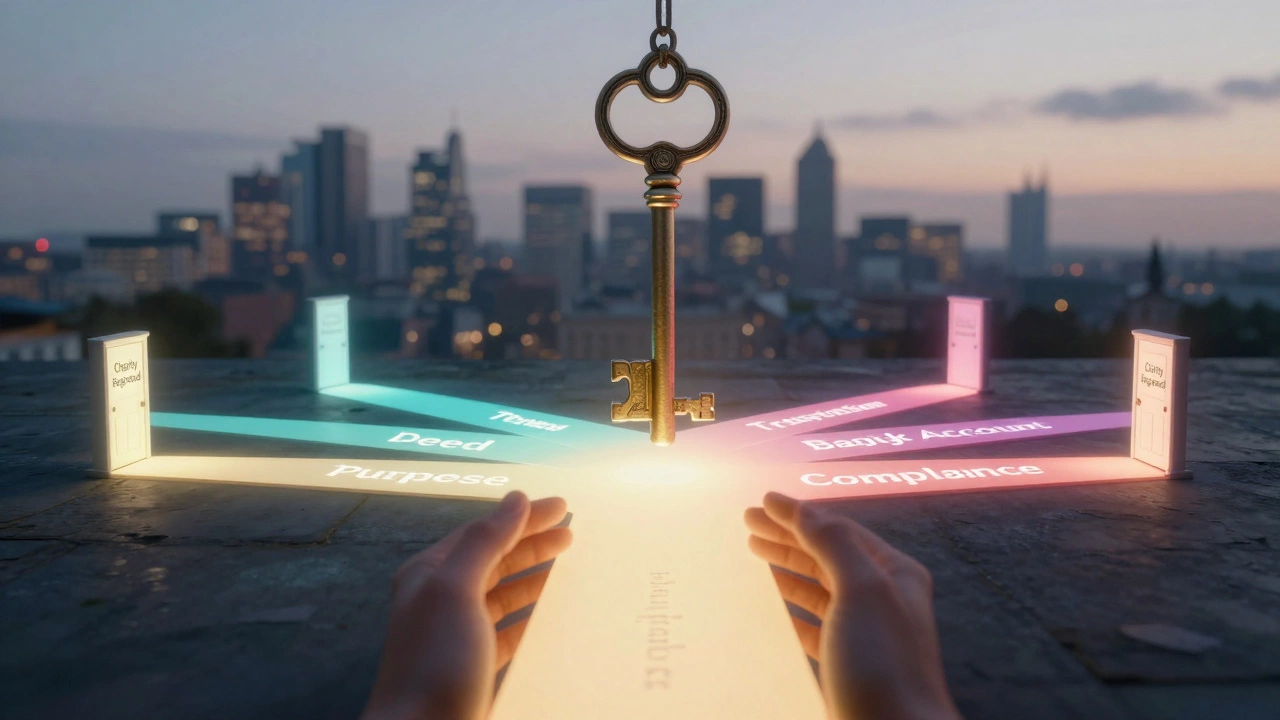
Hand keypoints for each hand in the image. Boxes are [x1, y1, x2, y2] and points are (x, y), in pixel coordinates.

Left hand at [362, 491, 571, 719]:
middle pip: (493, 560)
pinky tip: (551, 617)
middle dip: (531, 544)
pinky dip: (530, 619)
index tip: (563, 507)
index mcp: (429, 575)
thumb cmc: (435, 661)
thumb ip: (485, 542)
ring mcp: (456, 637)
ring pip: (501, 596)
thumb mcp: (456, 590)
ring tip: (567, 568)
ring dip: (533, 578)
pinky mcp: (473, 669)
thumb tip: (514, 499)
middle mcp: (440, 601)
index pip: (483, 532)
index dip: (522, 517)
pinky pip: (508, 632)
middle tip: (572, 534)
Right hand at [745, 492, 959, 719]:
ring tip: (753, 554)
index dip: (799, 515)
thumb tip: (803, 509)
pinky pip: (812, 627)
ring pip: (819, 590)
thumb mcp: (861, 590)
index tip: (761, 503)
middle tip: (747, 524)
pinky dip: (789, 611)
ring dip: (786, 569)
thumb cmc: (883, 663)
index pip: (839, 531)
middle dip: (787, 537)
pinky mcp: (846, 666)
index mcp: (895, 575)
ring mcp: (865, 635)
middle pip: (827, 556)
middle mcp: (883, 600)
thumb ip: (832, 544)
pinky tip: (771, 605)